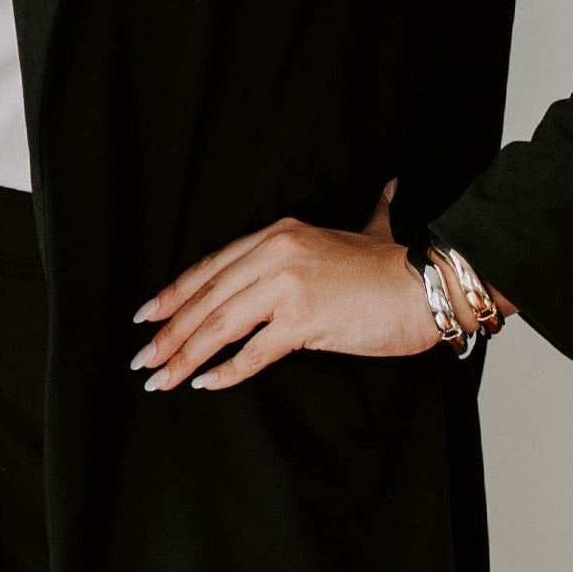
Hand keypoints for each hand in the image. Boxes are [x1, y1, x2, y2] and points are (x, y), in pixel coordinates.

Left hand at [133, 183, 437, 393]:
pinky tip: (205, 383)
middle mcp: (274, 255)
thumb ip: (369, 212)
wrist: (429, 287)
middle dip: (169, 332)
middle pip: (207, 299)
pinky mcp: (303, 321)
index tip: (148, 316)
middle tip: (143, 358)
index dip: (175, 294)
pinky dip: (227, 370)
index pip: (211, 267)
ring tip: (159, 377)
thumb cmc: (396, 268)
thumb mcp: (368, 231)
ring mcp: (287, 287)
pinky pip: (254, 351)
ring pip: (220, 325)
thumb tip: (388, 188)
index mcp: (278, 234)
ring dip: (184, 355)